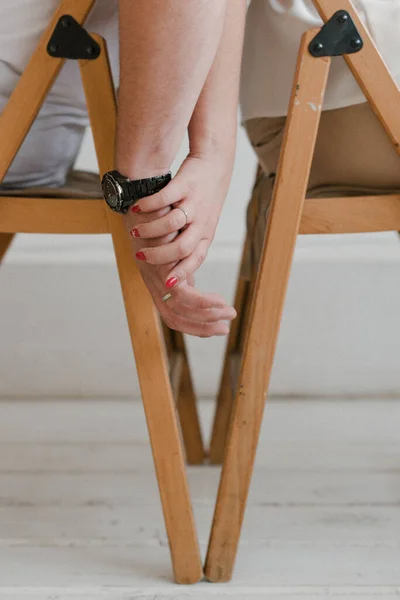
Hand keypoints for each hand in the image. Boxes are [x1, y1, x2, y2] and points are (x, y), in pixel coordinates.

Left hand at [124, 206, 235, 337]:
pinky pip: (180, 294)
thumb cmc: (153, 221)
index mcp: (156, 281)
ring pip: (179, 309)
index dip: (194, 326)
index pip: (173, 315)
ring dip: (205, 315)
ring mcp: (154, 276)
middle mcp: (153, 282)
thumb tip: (193, 285)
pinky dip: (200, 301)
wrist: (139, 199)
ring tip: (227, 312)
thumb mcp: (170, 246)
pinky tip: (218, 300)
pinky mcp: (159, 268)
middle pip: (175, 318)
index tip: (217, 327)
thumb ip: (181, 268)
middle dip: (202, 327)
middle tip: (226, 328)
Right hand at [127, 151, 232, 287]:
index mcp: (205, 235)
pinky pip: (164, 198)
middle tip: (140, 257)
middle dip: (158, 255)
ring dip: (150, 230)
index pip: (194, 259)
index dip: (182, 272)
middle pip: (181, 247)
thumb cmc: (204, 201)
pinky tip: (136, 208)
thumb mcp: (203, 226)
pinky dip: (148, 205)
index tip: (167, 283)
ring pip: (172, 223)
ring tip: (134, 233)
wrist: (215, 164)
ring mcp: (193, 203)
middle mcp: (201, 222)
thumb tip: (175, 274)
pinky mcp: (185, 185)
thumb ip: (190, 247)